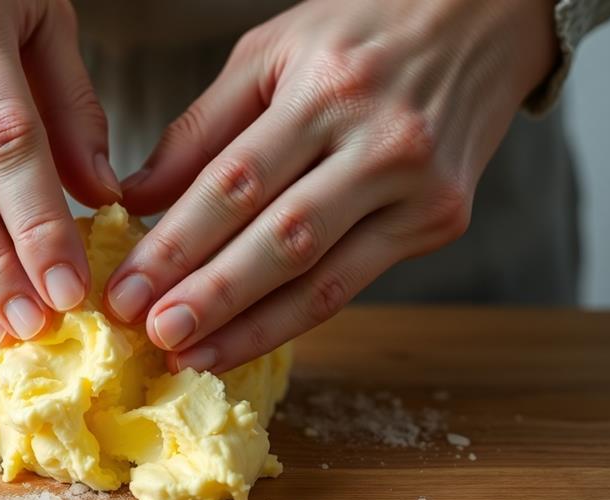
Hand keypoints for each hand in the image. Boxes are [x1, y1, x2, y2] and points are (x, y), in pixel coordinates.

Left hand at [105, 0, 555, 372]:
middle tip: (152, 336)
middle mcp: (380, 144)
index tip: (126, 290)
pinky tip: (249, 338)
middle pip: (282, 241)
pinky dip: (296, 318)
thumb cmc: (362, 30)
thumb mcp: (271, 52)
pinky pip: (356, 281)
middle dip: (210, 297)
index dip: (176, 245)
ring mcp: (419, 190)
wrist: (483, 19)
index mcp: (326, 90)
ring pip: (324, 279)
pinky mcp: (443, 220)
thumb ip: (201, 128)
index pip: (235, 183)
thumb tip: (137, 196)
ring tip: (192, 357)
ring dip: (251, 328)